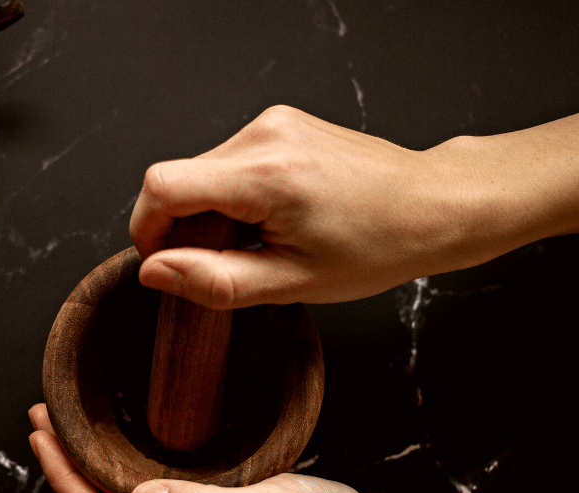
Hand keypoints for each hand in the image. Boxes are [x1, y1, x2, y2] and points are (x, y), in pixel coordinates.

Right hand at [128, 105, 497, 307]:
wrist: (430, 206)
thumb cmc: (376, 246)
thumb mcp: (290, 282)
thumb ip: (213, 281)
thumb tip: (152, 273)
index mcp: (266, 175)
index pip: (163, 186)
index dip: (148, 230)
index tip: (167, 263)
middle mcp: (265, 135)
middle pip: (178, 178)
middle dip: (183, 227)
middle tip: (225, 264)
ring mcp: (274, 123)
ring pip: (201, 170)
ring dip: (209, 212)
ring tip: (257, 244)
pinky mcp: (281, 124)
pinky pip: (228, 161)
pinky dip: (232, 196)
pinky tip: (268, 221)